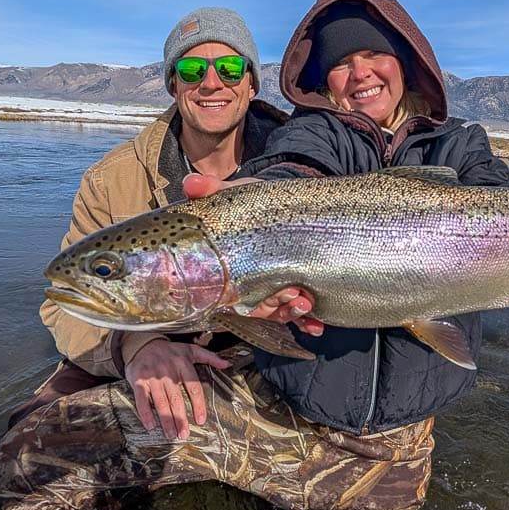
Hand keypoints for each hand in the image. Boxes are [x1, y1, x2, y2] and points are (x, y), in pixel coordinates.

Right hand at [124, 339, 229, 439]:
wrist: (144, 343)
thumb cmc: (170, 351)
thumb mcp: (191, 350)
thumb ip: (209, 357)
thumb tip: (226, 364)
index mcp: (183, 364)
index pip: (194, 388)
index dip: (198, 405)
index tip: (200, 420)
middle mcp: (168, 371)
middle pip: (176, 399)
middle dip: (180, 419)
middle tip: (184, 434)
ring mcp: (152, 376)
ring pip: (161, 402)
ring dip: (166, 420)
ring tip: (171, 434)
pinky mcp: (138, 380)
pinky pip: (141, 399)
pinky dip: (145, 414)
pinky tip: (150, 425)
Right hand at [181, 174, 324, 335]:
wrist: (280, 200)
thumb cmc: (251, 203)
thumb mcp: (234, 194)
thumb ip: (212, 189)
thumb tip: (191, 183)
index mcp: (233, 269)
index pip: (235, 294)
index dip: (250, 301)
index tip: (268, 293)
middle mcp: (250, 284)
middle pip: (259, 308)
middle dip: (277, 307)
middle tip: (295, 295)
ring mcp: (273, 287)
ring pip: (279, 312)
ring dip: (294, 315)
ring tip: (307, 306)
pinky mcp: (294, 286)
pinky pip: (299, 313)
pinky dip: (308, 322)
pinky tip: (317, 326)